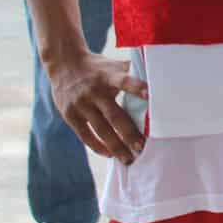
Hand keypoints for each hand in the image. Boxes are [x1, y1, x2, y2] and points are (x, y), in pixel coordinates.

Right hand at [46, 51, 148, 165]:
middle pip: (114, 116)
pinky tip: (109, 154)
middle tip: (141, 147)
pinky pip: (85, 135)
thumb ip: (132, 72)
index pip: (124, 81)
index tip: (150, 95)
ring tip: (128, 158)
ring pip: (101, 129)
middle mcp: (95, 91)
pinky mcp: (70, 115)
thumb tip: (157, 75)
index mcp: (108, 76)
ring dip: (115, 146)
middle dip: (129, 133)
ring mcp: (81, 104)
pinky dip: (98, 146)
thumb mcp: (114, 65)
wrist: (64, 64)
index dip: (137, 87)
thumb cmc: (98, 67)